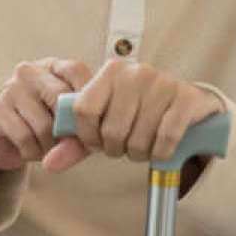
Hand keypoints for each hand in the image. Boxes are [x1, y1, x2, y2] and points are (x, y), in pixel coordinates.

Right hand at [0, 58, 91, 178]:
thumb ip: (84, 126)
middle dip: (69, 130)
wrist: (3, 140)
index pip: (76, 70)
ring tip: (48, 148)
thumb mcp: (69, 122)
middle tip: (69, 145)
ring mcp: (10, 88)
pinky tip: (31, 150)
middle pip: (60, 98)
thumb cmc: (44, 126)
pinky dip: (33, 152)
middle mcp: (29, 71)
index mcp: (52, 67)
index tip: (92, 123)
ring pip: (44, 124)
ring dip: (50, 147)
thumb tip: (91, 137)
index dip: (88, 97)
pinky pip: (25, 138)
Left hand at [43, 58, 224, 173]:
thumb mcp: (104, 122)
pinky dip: (161, 153)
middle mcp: (134, 72)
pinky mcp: (186, 98)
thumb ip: (75, 142)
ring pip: (138, 138)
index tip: (97, 142)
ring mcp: (162, 82)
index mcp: (109, 71)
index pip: (83, 110)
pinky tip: (161, 149)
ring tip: (142, 145)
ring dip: (139, 153)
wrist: (187, 103)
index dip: (88, 136)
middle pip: (111, 130)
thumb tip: (48, 164)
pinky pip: (166, 139)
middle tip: (124, 146)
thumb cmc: (138, 112)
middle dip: (116, 149)